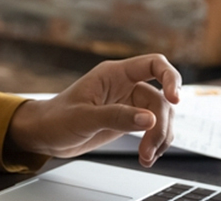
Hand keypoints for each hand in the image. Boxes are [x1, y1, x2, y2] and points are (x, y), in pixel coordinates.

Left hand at [6, 54, 181, 167]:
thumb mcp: (83, 118)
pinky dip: (155, 143)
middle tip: (149, 149)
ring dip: (159, 138)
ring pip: (160, 116)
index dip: (170, 78)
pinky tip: (148, 156)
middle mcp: (125, 86)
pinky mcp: (129, 120)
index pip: (153, 64)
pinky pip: (153, 128)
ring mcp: (128, 103)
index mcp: (113, 74)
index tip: (175, 99)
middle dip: (160, 125)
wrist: (45, 135)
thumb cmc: (55, 119)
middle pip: (160, 99)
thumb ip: (116, 117)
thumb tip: (148, 119)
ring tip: (146, 157)